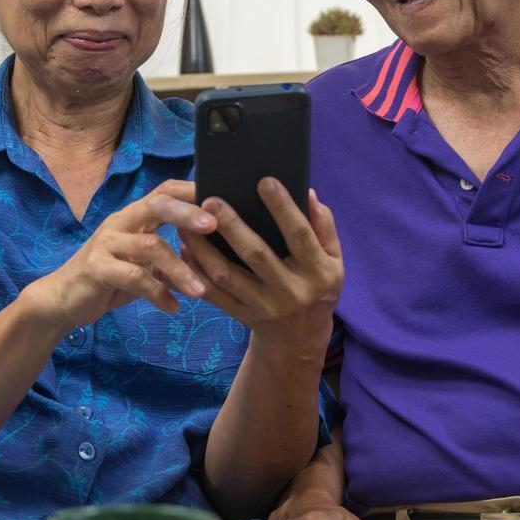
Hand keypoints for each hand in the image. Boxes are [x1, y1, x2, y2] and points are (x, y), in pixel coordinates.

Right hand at [22, 179, 216, 332]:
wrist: (63, 299)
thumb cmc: (111, 277)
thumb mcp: (143, 263)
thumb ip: (170, 254)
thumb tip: (214, 253)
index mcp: (134, 216)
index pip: (165, 190)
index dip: (191, 190)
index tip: (222, 197)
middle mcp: (120, 222)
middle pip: (156, 205)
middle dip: (187, 213)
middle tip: (214, 226)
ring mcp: (107, 244)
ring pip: (150, 246)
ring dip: (179, 269)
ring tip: (201, 290)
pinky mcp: (96, 269)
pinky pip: (134, 278)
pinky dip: (158, 293)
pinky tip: (173, 307)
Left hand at [179, 179, 342, 352]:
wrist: (301, 339)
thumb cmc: (318, 286)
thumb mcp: (335, 260)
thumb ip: (324, 226)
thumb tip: (308, 192)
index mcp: (318, 272)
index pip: (300, 235)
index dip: (283, 208)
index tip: (265, 181)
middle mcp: (292, 291)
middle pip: (257, 255)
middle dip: (232, 226)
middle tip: (211, 200)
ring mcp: (265, 307)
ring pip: (228, 276)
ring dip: (204, 249)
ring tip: (187, 224)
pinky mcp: (243, 316)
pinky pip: (215, 295)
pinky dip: (197, 272)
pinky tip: (184, 250)